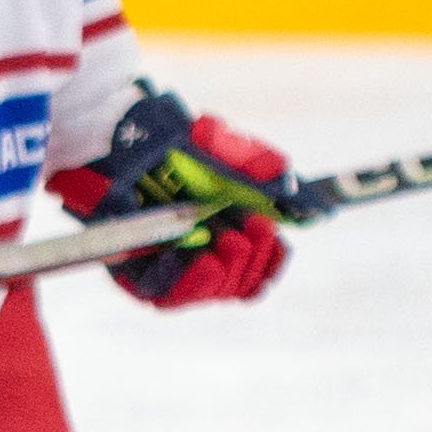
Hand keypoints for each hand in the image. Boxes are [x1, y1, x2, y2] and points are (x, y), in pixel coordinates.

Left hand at [51, 90, 294, 307]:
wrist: (122, 138)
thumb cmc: (174, 143)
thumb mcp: (229, 154)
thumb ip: (265, 176)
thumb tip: (309, 203)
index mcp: (223, 231)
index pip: (256, 269)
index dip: (271, 263)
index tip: (279, 242)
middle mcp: (195, 253)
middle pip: (236, 285)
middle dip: (254, 260)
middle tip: (254, 227)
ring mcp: (164, 264)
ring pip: (205, 293)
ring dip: (227, 273)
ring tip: (229, 241)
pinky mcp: (130, 269)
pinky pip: (161, 292)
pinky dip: (187, 281)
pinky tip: (203, 258)